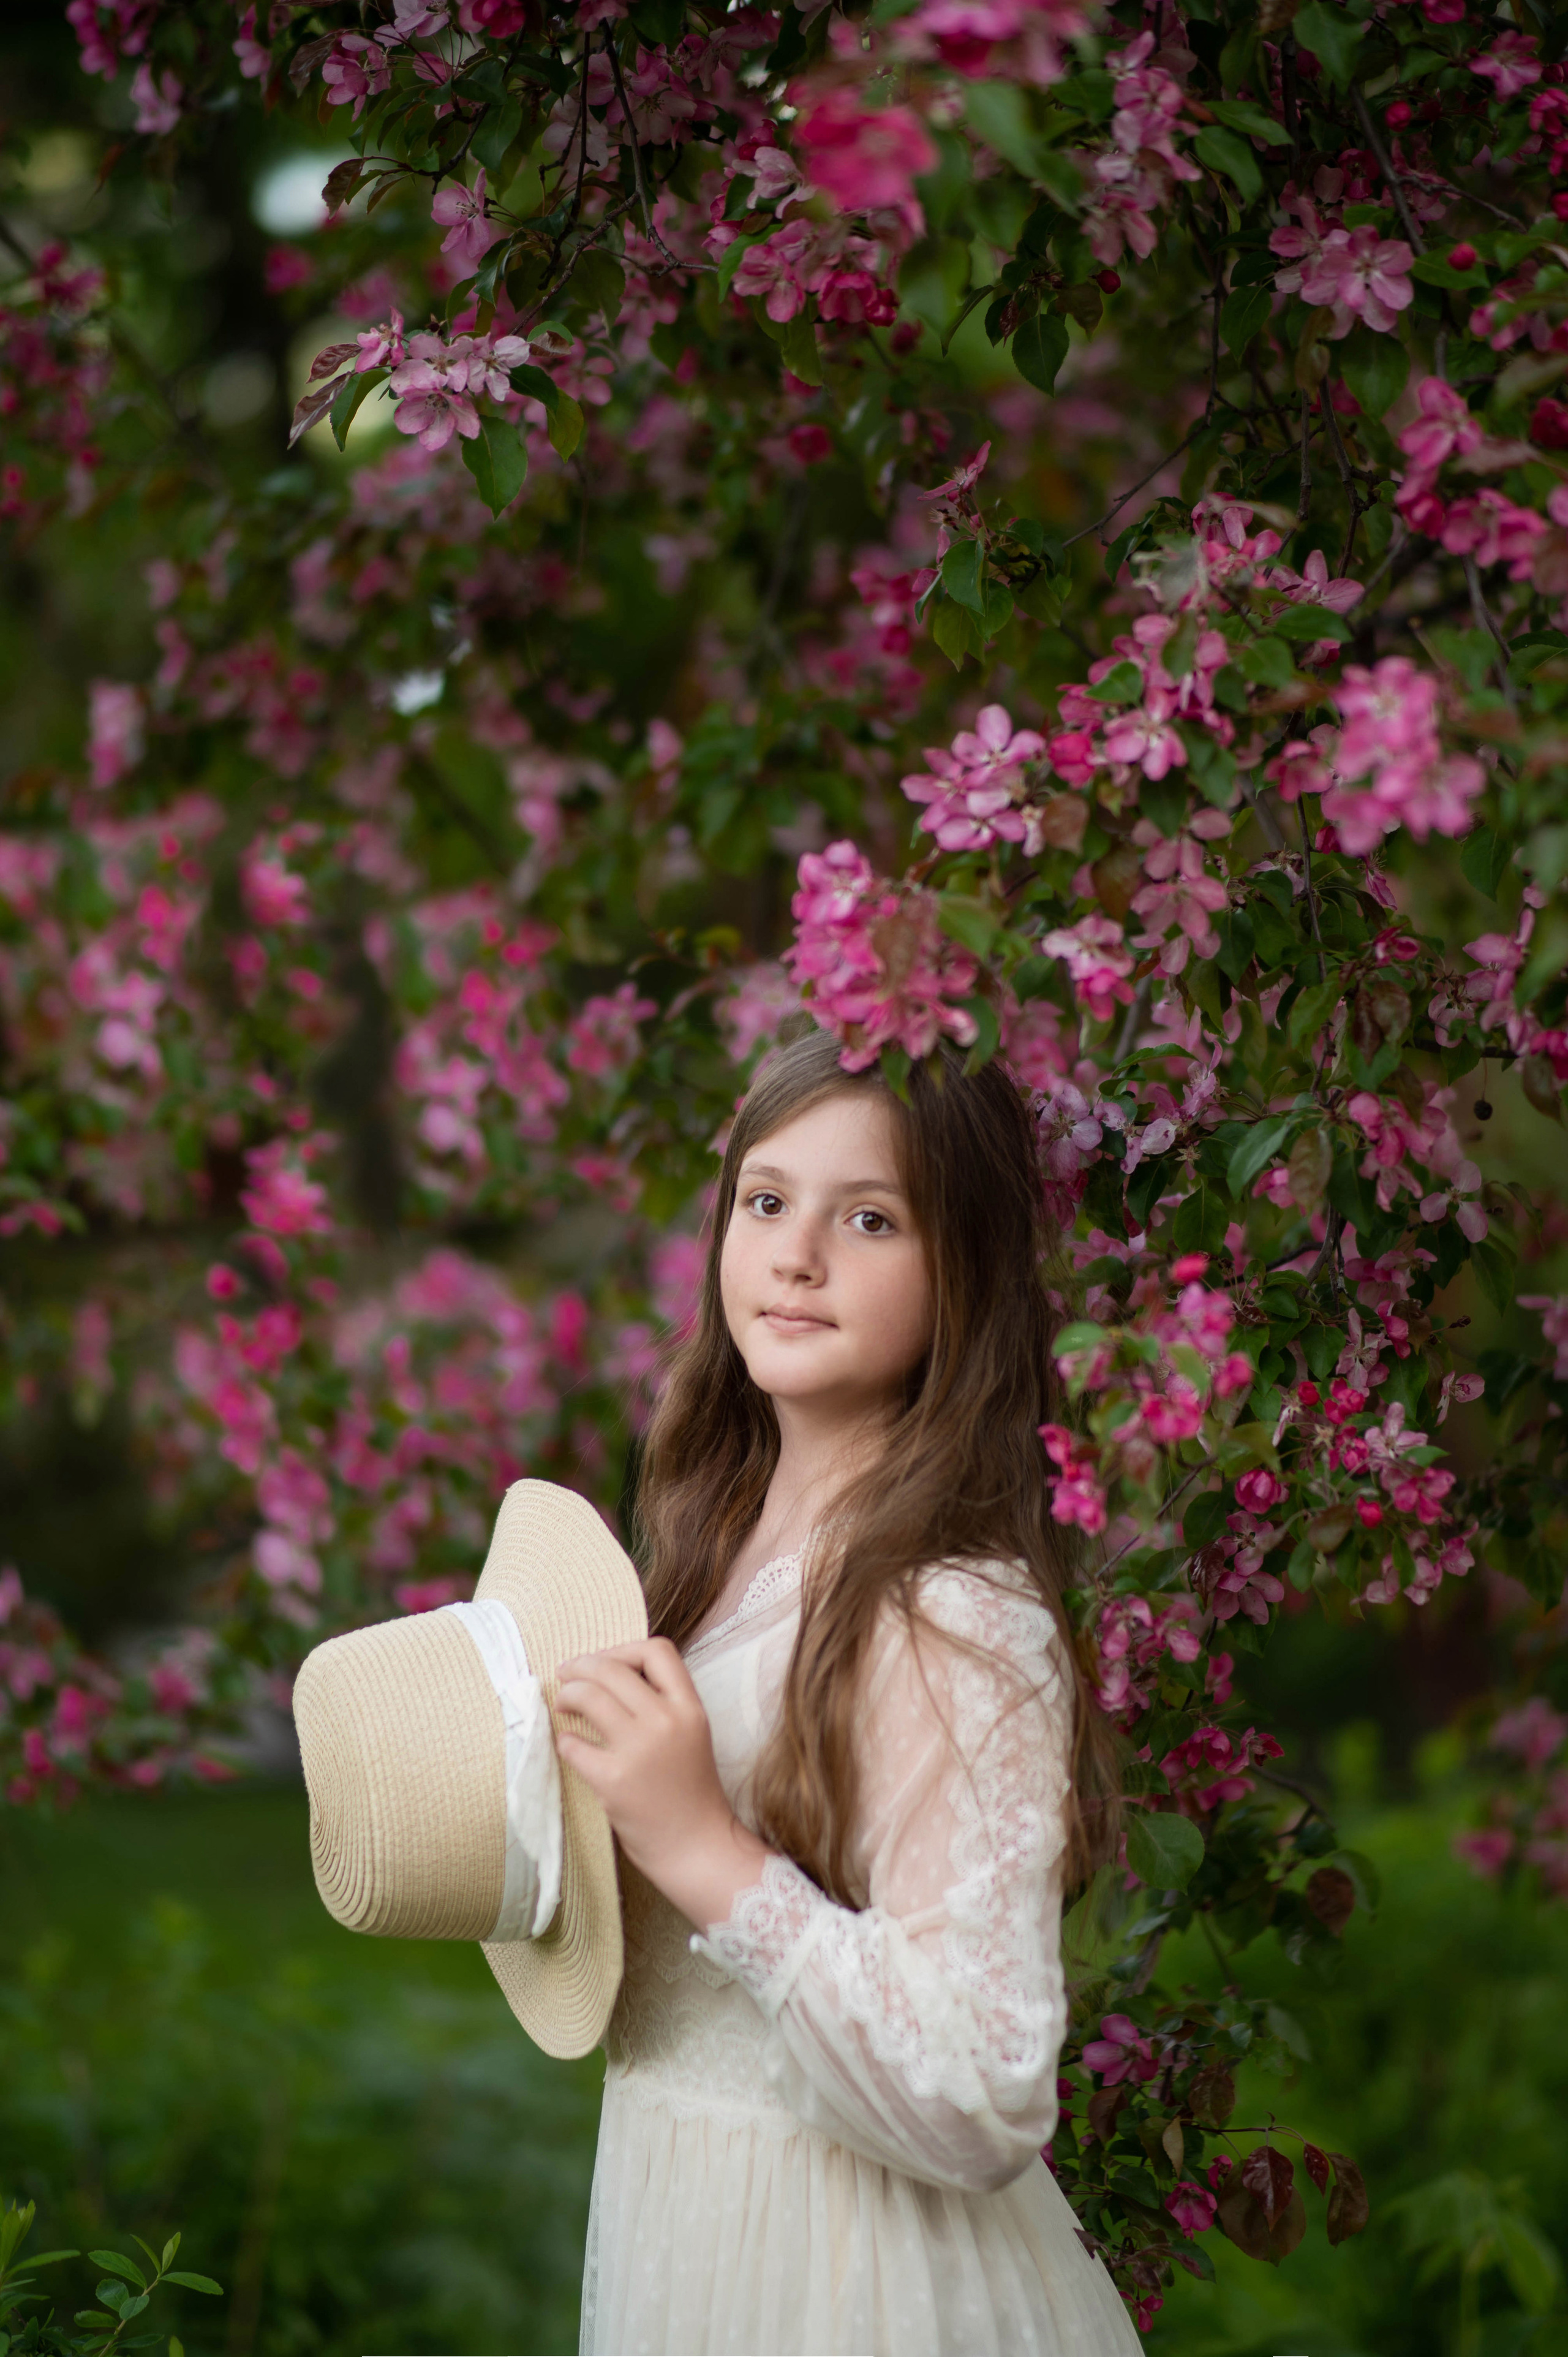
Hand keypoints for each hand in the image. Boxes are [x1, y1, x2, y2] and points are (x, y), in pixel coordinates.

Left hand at [555, 1639, 771, 1932]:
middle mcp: (667, 1721)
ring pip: (589, 1697)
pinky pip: (574, 1745)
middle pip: (612, 1669)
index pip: (656, 1650)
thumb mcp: (692, 1735)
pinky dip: (566, 1740)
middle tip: (567, 1675)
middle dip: (582, 1666)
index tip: (606, 1663)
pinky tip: (569, 1744)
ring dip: (567, 1695)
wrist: (697, 1847)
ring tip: (563, 1704)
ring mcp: (640, 1750)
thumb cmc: (691, 1793)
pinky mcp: (614, 1780)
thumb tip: (611, 1675)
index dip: (623, 1649)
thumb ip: (664, 1704)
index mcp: (690, 1708)